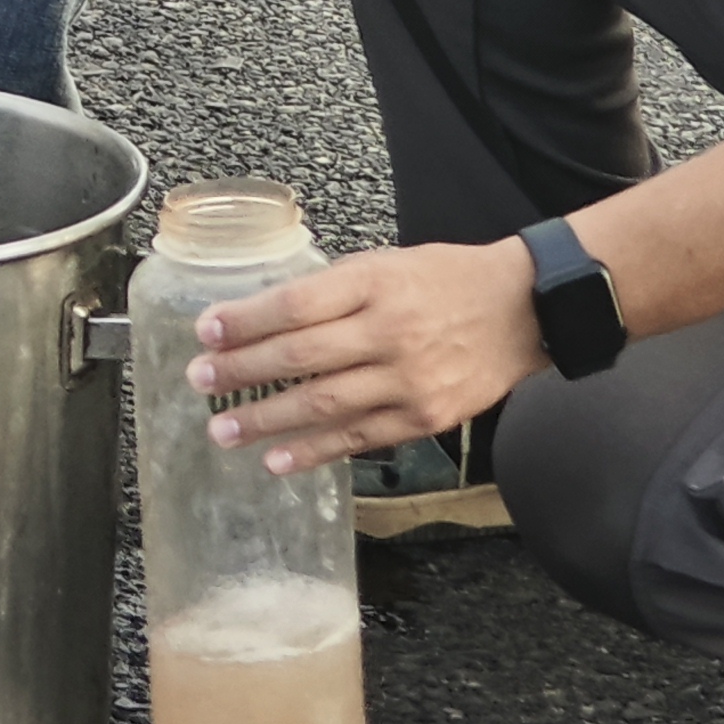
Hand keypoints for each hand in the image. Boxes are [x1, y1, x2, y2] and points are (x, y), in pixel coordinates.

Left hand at [187, 240, 547, 474]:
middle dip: (242, 371)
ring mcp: (408, 380)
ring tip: (224, 431)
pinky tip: (277, 460)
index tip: (205, 330)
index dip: (246, 320)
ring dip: (266, 421)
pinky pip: (357, 439)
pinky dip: (313, 452)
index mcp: (376, 282)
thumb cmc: (448, 279)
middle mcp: (389, 331)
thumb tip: (268, 316)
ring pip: (323, 405)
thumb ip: (335, 289)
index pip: (296, 303)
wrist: (523, 310)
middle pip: (301, 357)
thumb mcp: (388, 263)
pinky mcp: (423, 418)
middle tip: (200, 381)